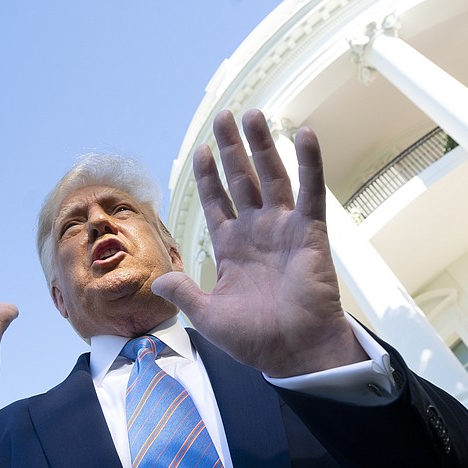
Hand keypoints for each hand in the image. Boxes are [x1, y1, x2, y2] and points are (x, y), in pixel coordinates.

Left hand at [153, 109, 365, 377]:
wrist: (296, 353)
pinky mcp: (310, 232)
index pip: (216, 202)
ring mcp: (283, 229)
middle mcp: (256, 232)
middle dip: (230, 149)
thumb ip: (184, 293)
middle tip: (223, 117)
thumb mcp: (208, 316)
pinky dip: (309, 163)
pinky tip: (304, 134)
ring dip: (262, 146)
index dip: (208, 177)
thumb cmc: (256, 339)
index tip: (200, 151)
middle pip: (240, 180)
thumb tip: (156, 282)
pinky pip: (311, 192)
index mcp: (231, 248)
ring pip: (271, 177)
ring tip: (252, 115)